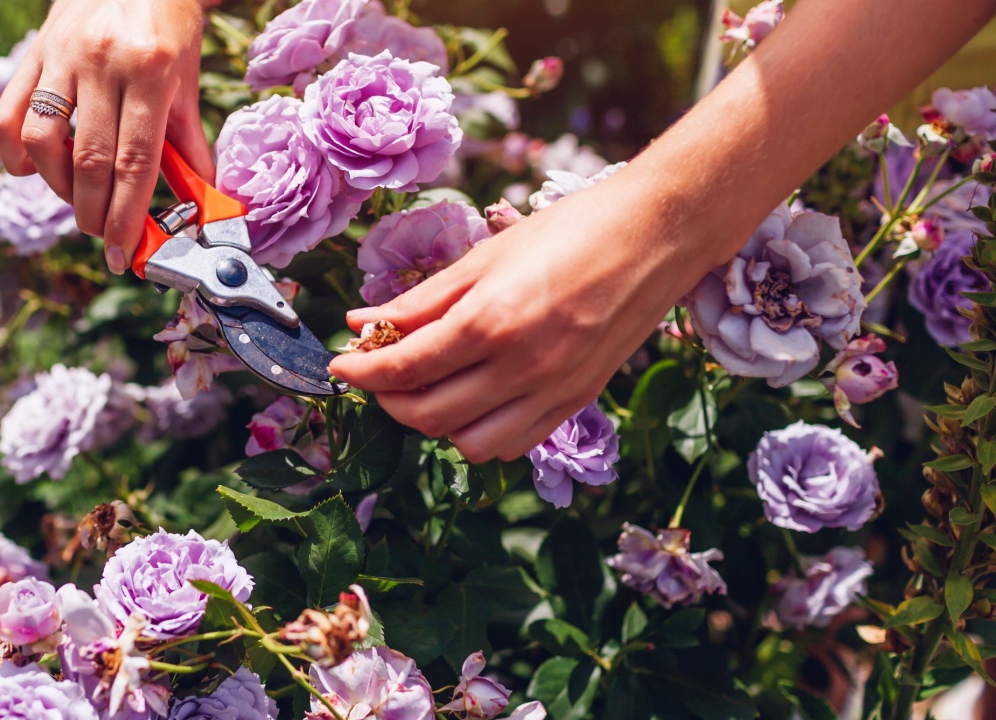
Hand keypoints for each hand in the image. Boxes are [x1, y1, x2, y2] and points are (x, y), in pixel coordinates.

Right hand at [0, 0, 212, 274]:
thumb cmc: (167, 25)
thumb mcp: (186, 78)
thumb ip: (188, 141)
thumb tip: (201, 199)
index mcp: (150, 72)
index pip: (135, 161)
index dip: (126, 215)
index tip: (123, 252)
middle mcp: (103, 64)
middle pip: (90, 160)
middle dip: (95, 214)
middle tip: (103, 236)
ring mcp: (62, 57)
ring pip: (44, 141)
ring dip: (58, 186)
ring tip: (79, 198)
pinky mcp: (34, 53)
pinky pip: (10, 113)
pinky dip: (15, 152)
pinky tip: (32, 169)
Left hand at [328, 171, 728, 463]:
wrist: (656, 236)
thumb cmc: (570, 230)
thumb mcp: (486, 256)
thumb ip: (421, 300)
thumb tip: (361, 323)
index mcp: (492, 322)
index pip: (403, 367)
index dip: (360, 371)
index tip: (339, 365)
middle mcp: (521, 368)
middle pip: (426, 415)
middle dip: (388, 399)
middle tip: (377, 372)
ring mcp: (552, 392)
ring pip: (467, 443)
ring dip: (433, 422)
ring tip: (426, 385)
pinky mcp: (575, 402)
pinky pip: (512, 443)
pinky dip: (479, 433)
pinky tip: (472, 399)